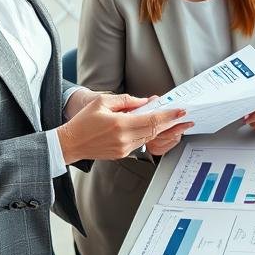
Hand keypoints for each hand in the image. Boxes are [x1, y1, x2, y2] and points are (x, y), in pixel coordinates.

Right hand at [57, 93, 186, 163]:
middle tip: (183, 116)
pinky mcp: (122, 154)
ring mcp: (124, 149)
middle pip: (154, 130)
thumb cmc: (83, 122)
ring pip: (149, 137)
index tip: (181, 111)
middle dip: (171, 123)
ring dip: (160, 129)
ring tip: (171, 120)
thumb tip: (145, 101)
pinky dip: (147, 134)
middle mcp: (124, 139)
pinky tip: (151, 127)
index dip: (169, 116)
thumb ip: (126, 101)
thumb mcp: (102, 102)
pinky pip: (140, 142)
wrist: (70, 144)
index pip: (152, 120)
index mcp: (120, 125)